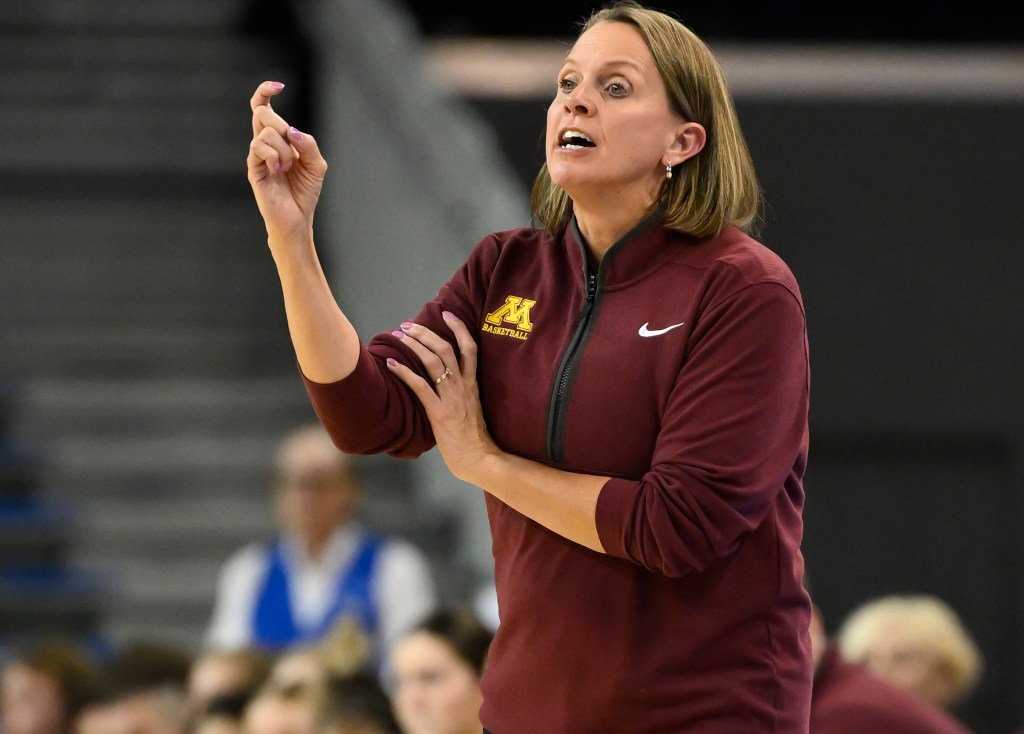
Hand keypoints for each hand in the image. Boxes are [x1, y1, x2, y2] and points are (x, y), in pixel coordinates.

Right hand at [246, 81, 328, 242]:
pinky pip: (259, 149)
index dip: (265, 92)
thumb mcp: (316, 164)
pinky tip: (279, 171)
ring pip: (264, 133)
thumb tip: (292, 131)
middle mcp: (264, 143)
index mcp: (278, 138)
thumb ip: (309, 144)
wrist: (297, 218)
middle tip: (292, 143)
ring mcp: (257, 156)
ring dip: (284, 149)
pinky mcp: (253, 169)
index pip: (263, 107)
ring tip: (288, 167)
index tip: (279, 86)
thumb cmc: (305, 191)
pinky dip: (275, 157)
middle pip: (261, 113)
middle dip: (280, 123)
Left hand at [386, 312, 497, 484]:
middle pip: (445, 349)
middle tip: (408, 325)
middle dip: (426, 333)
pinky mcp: (439, 412)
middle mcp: (463, 386)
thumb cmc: (473, 438)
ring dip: (414, 346)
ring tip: (399, 336)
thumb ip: (461, 393)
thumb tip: (446, 382)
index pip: (470, 347)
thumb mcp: (471, 408)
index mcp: (473, 384)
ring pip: (433, 361)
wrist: (478, 458)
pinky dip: (404, 372)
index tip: (447, 314)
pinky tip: (392, 364)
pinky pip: (420, 386)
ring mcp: (451, 398)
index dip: (459, 328)